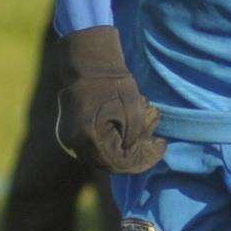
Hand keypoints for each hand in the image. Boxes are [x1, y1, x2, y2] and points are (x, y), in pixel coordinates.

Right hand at [55, 26, 165, 172]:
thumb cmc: (113, 84)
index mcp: (90, 137)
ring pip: (102, 157)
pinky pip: (94, 148)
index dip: (143, 160)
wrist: (89, 66)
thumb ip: (135, 135)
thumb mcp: (134, 107)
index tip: (162, 147)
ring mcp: (68, 139)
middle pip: (110, 164)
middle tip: (156, 143)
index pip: (118, 163)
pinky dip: (113, 143)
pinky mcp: (68, 134)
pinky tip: (130, 131)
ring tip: (146, 133)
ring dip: (125, 150)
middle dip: (136, 156)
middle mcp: (74, 142)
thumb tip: (133, 150)